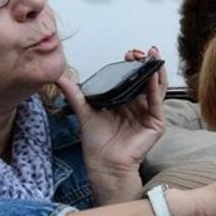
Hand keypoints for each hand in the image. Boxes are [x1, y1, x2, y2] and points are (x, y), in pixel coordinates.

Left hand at [56, 46, 166, 203]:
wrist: (103, 164)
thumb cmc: (97, 143)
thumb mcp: (85, 111)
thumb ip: (74, 93)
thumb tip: (58, 77)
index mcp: (126, 101)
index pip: (132, 78)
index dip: (131, 65)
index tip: (126, 54)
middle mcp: (139, 105)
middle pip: (146, 79)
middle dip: (144, 63)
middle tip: (138, 52)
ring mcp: (149, 113)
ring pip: (157, 87)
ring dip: (155, 69)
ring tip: (151, 54)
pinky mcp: (156, 123)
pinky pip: (157, 101)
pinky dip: (156, 86)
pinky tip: (152, 75)